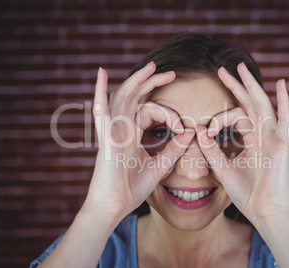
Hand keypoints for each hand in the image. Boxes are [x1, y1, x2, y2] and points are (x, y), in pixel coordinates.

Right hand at [83, 63, 193, 221]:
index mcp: (132, 133)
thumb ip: (173, 149)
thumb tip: (190, 133)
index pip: (150, 111)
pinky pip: (100, 112)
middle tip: (171, 72)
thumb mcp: (159, 166)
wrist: (114, 206)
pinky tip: (101, 74)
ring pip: (122, 97)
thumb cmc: (131, 188)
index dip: (170, 114)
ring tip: (151, 67)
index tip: (183, 128)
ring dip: (136, 80)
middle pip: (135, 97)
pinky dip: (98, 92)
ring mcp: (112, 131)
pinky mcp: (105, 138)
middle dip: (152, 82)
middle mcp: (121, 128)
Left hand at [196, 63, 288, 227]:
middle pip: (249, 104)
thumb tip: (198, 130)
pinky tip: (283, 85)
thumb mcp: (223, 169)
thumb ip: (211, 150)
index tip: (206, 132)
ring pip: (263, 106)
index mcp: (252, 140)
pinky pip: (286, 121)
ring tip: (241, 68)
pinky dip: (286, 102)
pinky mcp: (282, 146)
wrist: (264, 213)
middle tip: (222, 69)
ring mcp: (274, 139)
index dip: (217, 119)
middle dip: (236, 86)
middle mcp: (263, 135)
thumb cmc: (247, 194)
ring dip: (252, 86)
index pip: (235, 117)